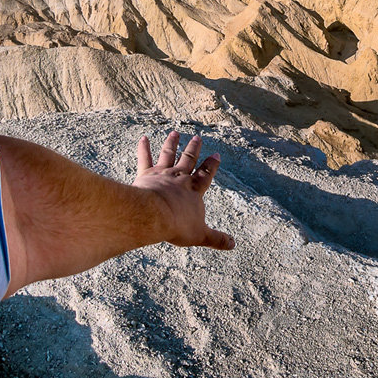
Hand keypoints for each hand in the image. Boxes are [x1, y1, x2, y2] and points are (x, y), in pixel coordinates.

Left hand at [132, 132, 234, 249]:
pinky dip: (144, 148)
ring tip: (175, 133)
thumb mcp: (200, 235)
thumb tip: (233, 245)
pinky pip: (145, 158)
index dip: (212, 165)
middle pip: (188, 160)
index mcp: (195, 189)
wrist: (153, 215)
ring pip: (168, 155)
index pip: (206, 174)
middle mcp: (180, 178)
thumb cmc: (177, 225)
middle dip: (193, 149)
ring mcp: (162, 174)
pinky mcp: (145, 175)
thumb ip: (216, 239)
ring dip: (172, 144)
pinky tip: (143, 138)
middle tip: (197, 137)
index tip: (216, 154)